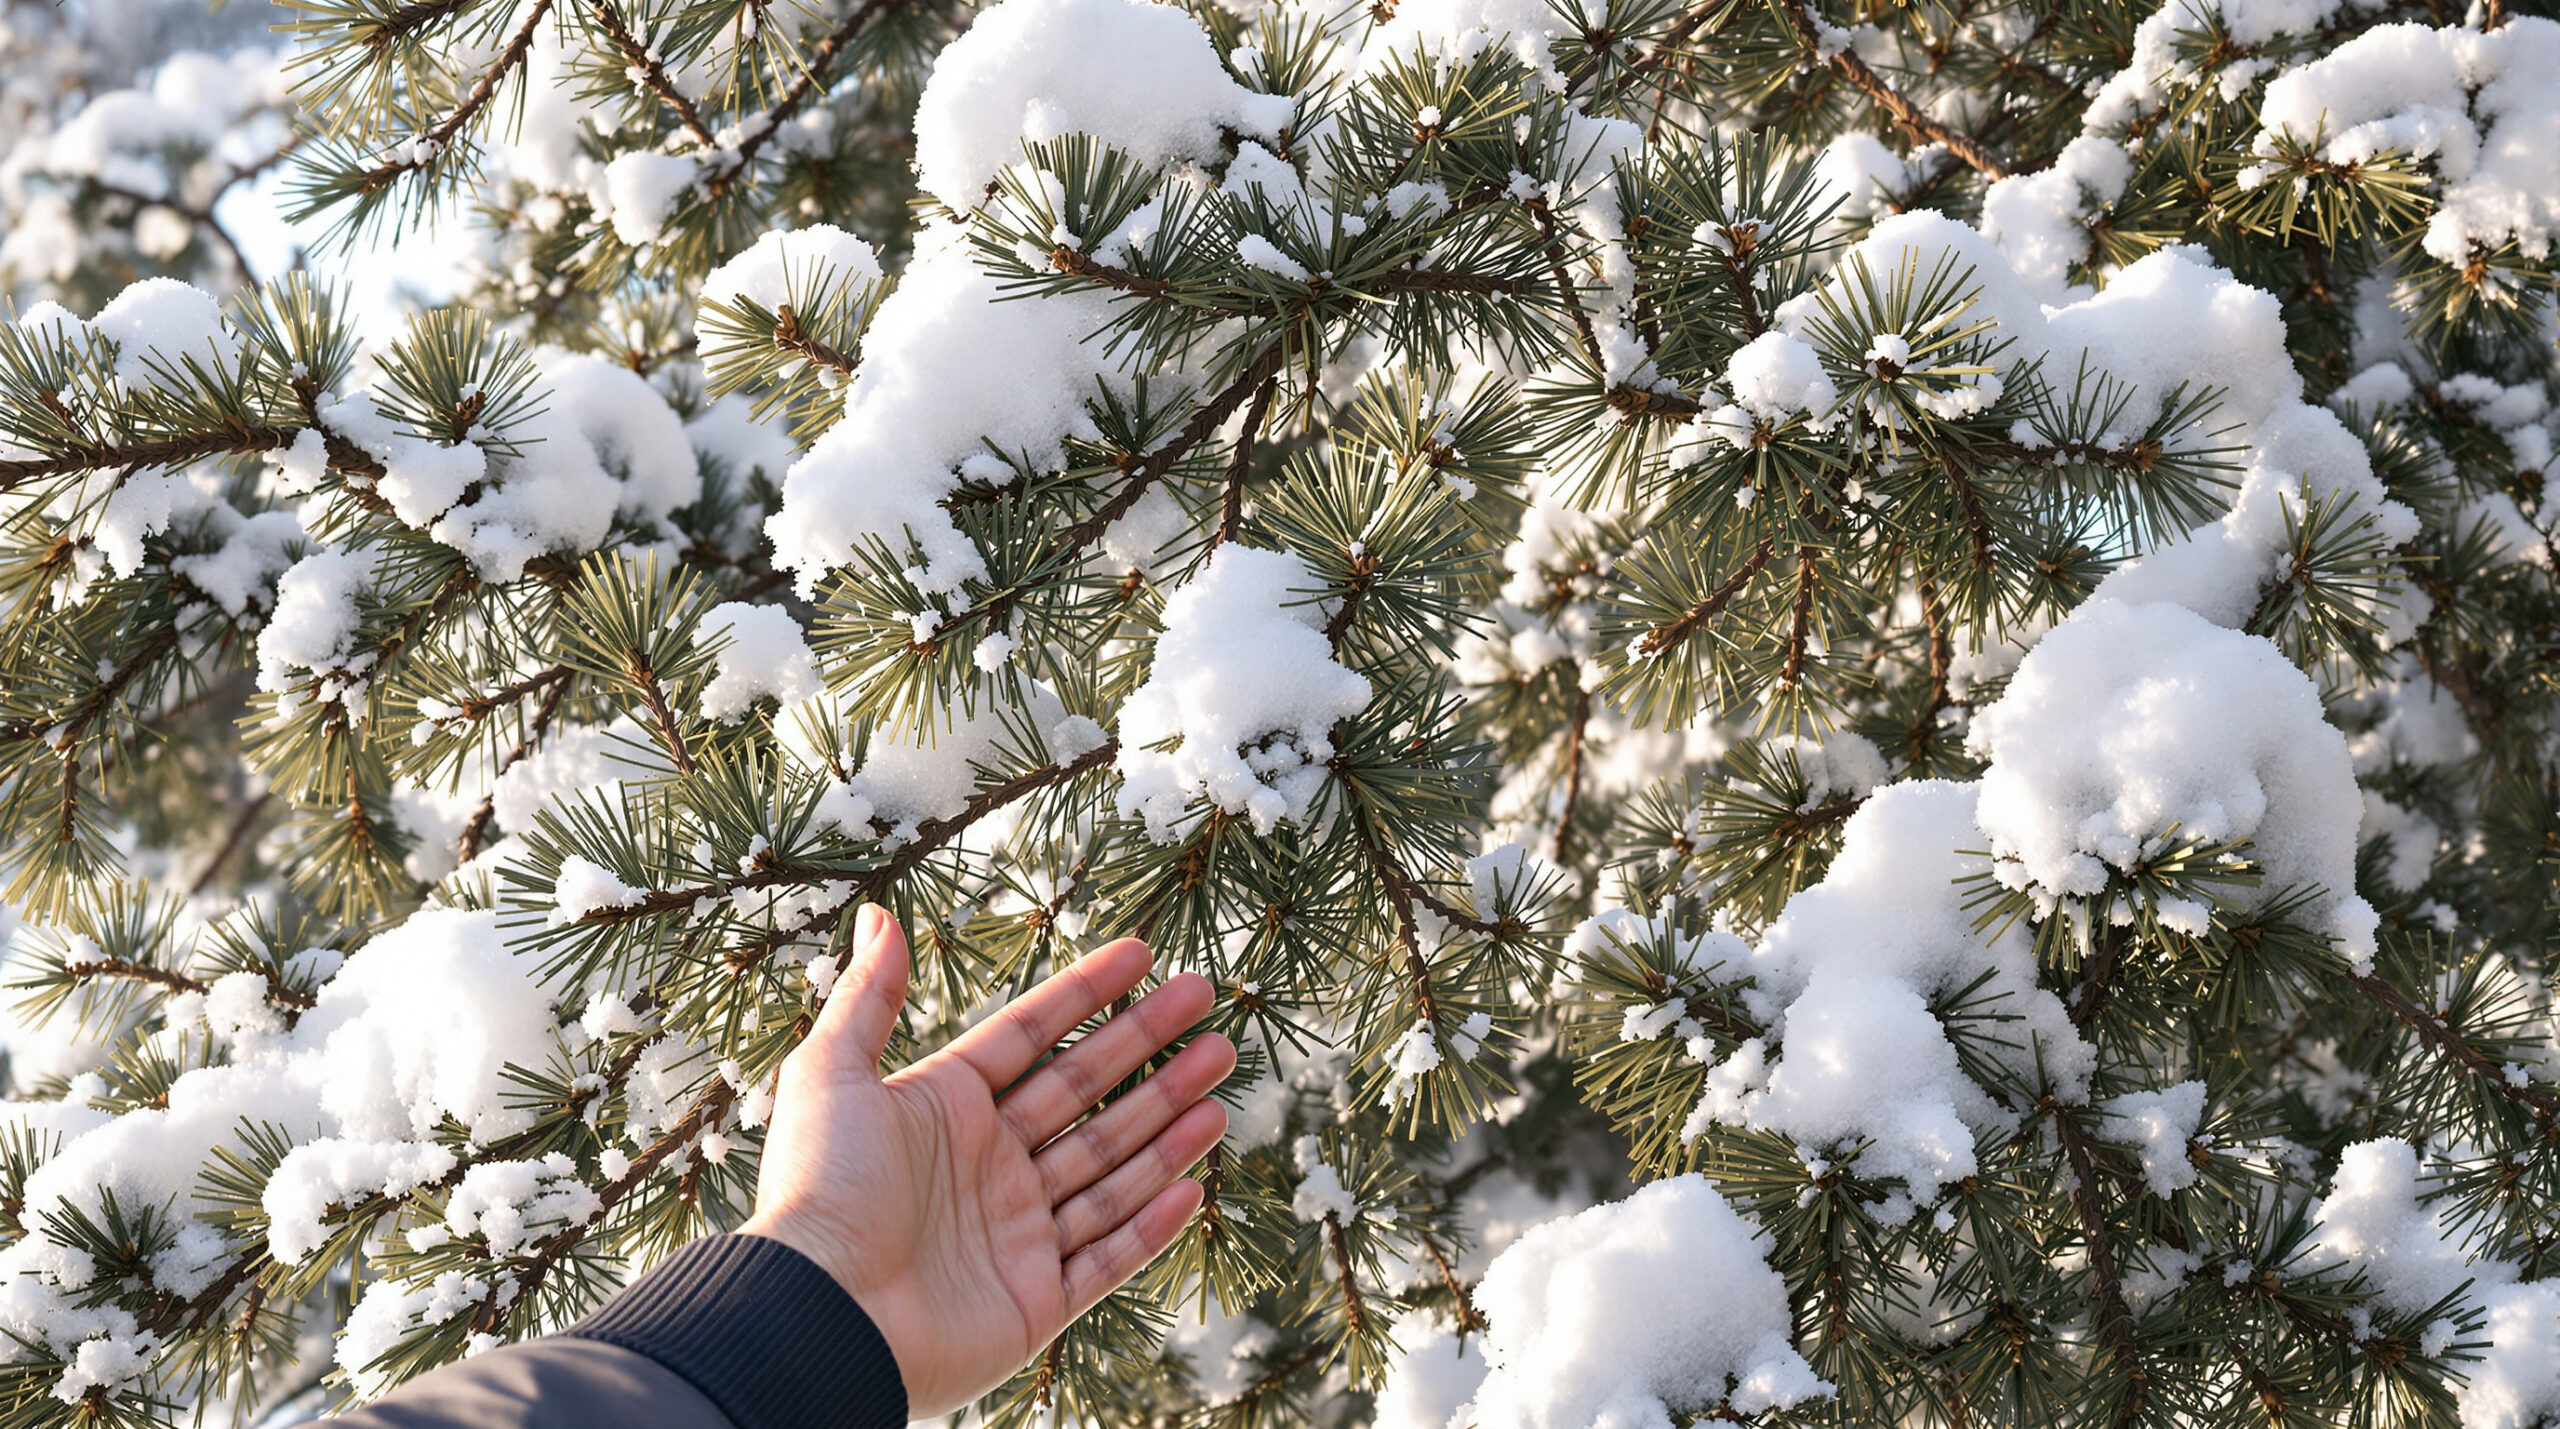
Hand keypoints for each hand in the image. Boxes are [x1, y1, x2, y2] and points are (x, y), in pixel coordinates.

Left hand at [740, 905, 1232, 1415]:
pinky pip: (1109, 1255)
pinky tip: (1195, 1179)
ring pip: (1111, 1168)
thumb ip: (865, 996)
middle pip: (1086, 1095)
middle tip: (1204, 999)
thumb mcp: (831, 1075)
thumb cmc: (820, 1192)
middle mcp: (985, 1169)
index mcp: (944, 1111)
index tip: (1143, 954)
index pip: (1032, 1037)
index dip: (1087, 993)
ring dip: (1167, 1124)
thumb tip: (879, 913)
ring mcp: (1015, 1236)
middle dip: (1148, 1048)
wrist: (822, 1316)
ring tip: (1219, 1081)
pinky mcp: (1034, 1302)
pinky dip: (1153, 1221)